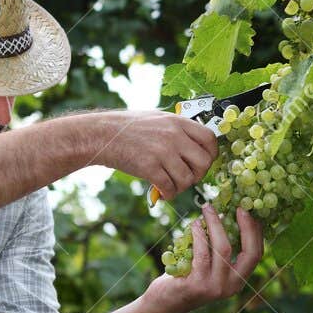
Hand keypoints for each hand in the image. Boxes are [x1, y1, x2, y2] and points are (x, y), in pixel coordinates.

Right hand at [97, 110, 218, 199]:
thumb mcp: (157, 118)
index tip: (204, 162)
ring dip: (182, 187)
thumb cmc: (127, 127)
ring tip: (172, 185)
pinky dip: (169, 194)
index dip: (211, 154)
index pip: (210, 139)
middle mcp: (173, 135)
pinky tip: (162, 191)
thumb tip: (196, 146)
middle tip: (188, 177)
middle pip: (204, 162)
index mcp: (177, 122)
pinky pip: (170, 188)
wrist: (100, 135)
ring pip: (188, 179)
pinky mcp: (150, 167)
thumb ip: (178, 129)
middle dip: (198, 174)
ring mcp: (162, 151)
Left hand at [146, 205, 264, 312]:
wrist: (163, 304)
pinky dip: (200, 234)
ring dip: (216, 224)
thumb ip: (219, 249)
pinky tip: (195, 223)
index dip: (256, 232)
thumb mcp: (209, 266)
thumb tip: (225, 216)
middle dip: (246, 227)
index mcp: (238, 280)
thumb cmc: (186, 278)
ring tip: (207, 208)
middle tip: (238, 207)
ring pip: (223, 249)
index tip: (249, 212)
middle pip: (249, 253)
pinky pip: (202, 253)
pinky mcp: (197, 284)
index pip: (256, 255)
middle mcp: (231, 286)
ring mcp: (215, 286)